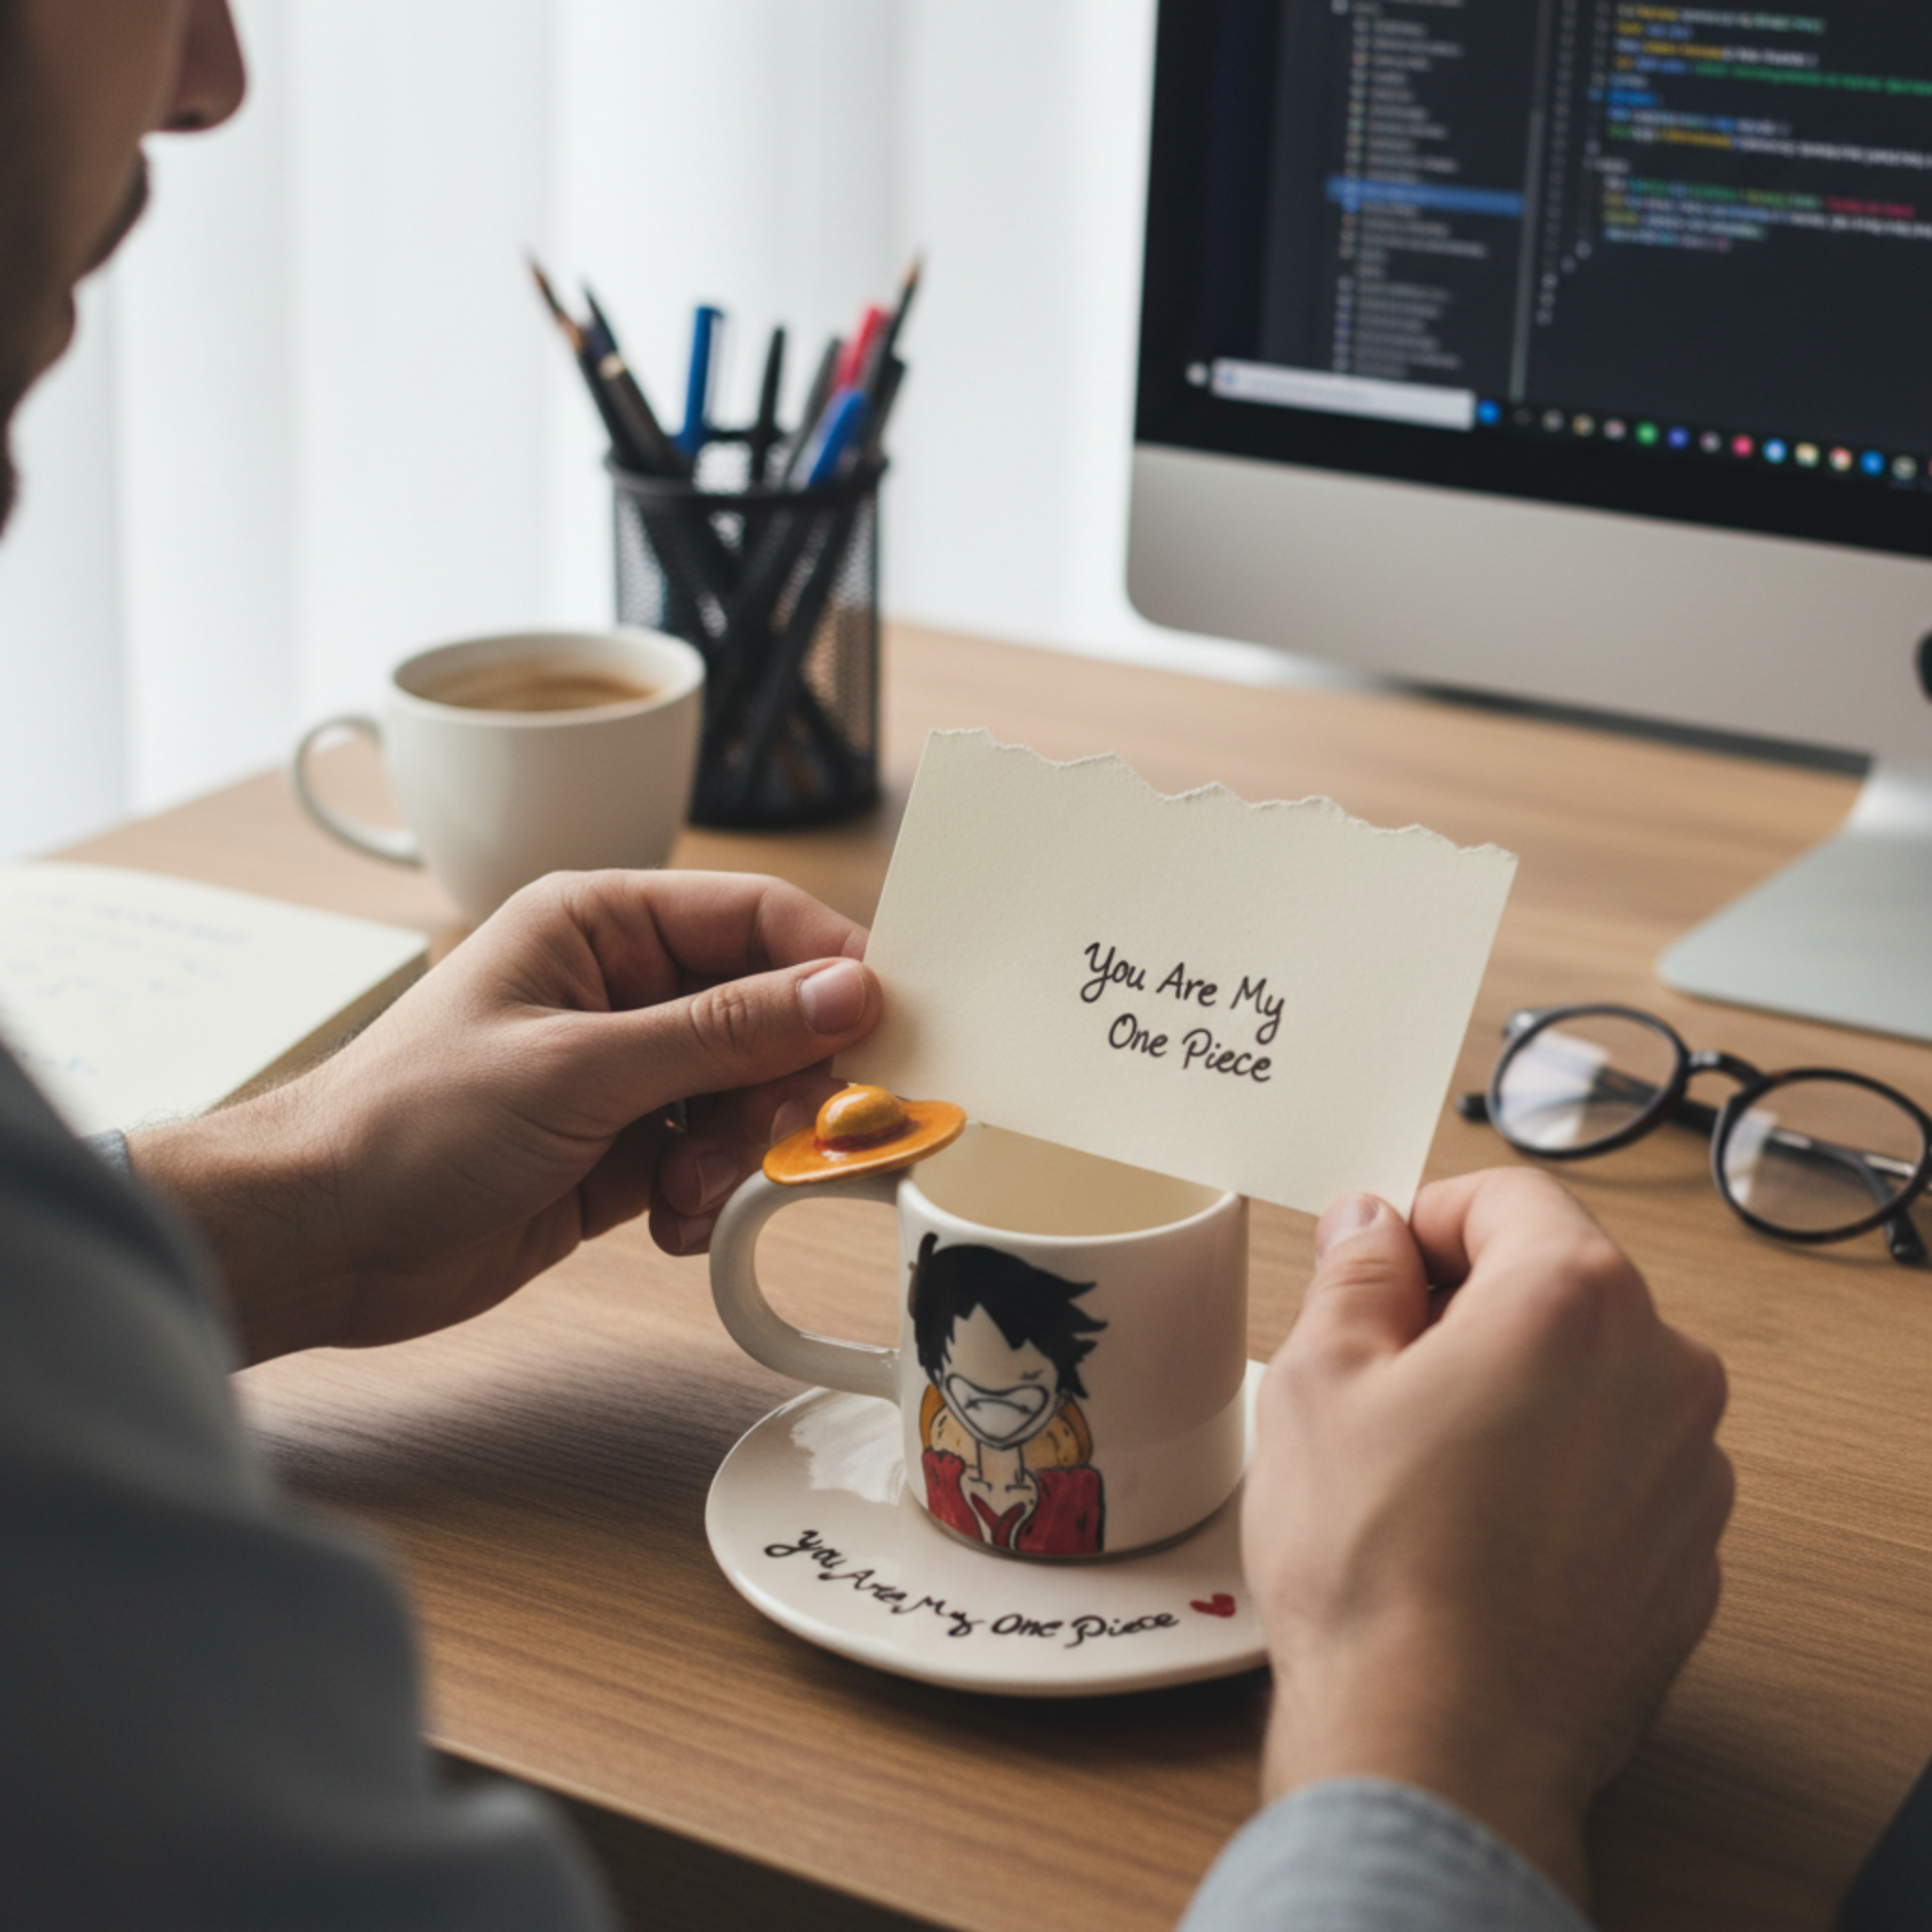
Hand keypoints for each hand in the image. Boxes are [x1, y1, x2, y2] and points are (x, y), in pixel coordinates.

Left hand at [130, 871, 881, 1363]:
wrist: (321, 1240)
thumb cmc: (409, 1125)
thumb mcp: (581, 1068)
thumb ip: (725, 1031)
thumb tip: (849, 990)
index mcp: (600, 922)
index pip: (757, 919)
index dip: (830, 969)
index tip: (884, 1030)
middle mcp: (622, 986)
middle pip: (772, 1013)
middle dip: (784, 1087)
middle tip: (778, 1141)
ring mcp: (626, 1070)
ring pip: (752, 1095)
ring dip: (743, 1154)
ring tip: (691, 1195)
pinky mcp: (626, 1148)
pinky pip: (718, 1159)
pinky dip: (715, 1197)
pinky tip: (671, 1224)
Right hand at [1243, 1168, 1732, 1908]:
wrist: (1440, 1745)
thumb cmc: (1378, 1567)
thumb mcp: (1319, 1377)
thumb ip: (1354, 1271)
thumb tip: (1369, 1228)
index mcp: (1576, 1300)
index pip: (1505, 1196)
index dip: (1421, 1219)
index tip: (1375, 1267)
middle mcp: (1664, 1372)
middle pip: (1557, 1283)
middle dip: (1466, 1308)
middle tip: (1378, 1372)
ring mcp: (1690, 1472)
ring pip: (1588, 1380)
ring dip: (1514, 1391)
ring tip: (1421, 1467)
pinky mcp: (1689, 1558)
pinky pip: (1615, 1470)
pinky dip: (1554, 1474)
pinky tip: (1475, 1532)